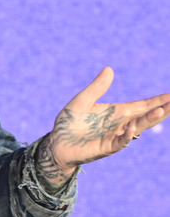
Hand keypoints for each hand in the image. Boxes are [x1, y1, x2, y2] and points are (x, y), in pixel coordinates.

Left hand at [36, 67, 169, 189]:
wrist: (57, 143)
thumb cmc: (70, 122)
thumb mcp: (82, 100)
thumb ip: (97, 87)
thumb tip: (109, 69)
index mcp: (117, 112)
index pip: (141, 105)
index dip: (157, 101)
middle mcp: (120, 124)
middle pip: (145, 116)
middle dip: (161, 110)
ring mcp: (115, 136)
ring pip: (137, 128)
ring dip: (148, 120)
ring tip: (160, 111)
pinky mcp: (106, 147)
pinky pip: (120, 141)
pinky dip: (126, 135)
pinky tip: (132, 127)